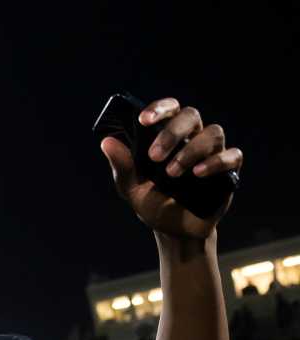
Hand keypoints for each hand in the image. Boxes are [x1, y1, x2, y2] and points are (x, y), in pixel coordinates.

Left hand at [100, 98, 242, 239]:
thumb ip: (122, 166)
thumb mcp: (131, 188)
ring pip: (213, 133)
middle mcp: (192, 138)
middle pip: (191, 115)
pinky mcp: (228, 170)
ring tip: (172, 172)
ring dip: (191, 150)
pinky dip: (216, 162)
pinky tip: (198, 174)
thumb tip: (106, 142)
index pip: (169, 109)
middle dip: (172, 133)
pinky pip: (232, 156)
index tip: (144, 120)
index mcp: (168, 136)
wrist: (173, 231)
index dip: (159, 109)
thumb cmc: (153, 203)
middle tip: (154, 157)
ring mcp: (212, 152)